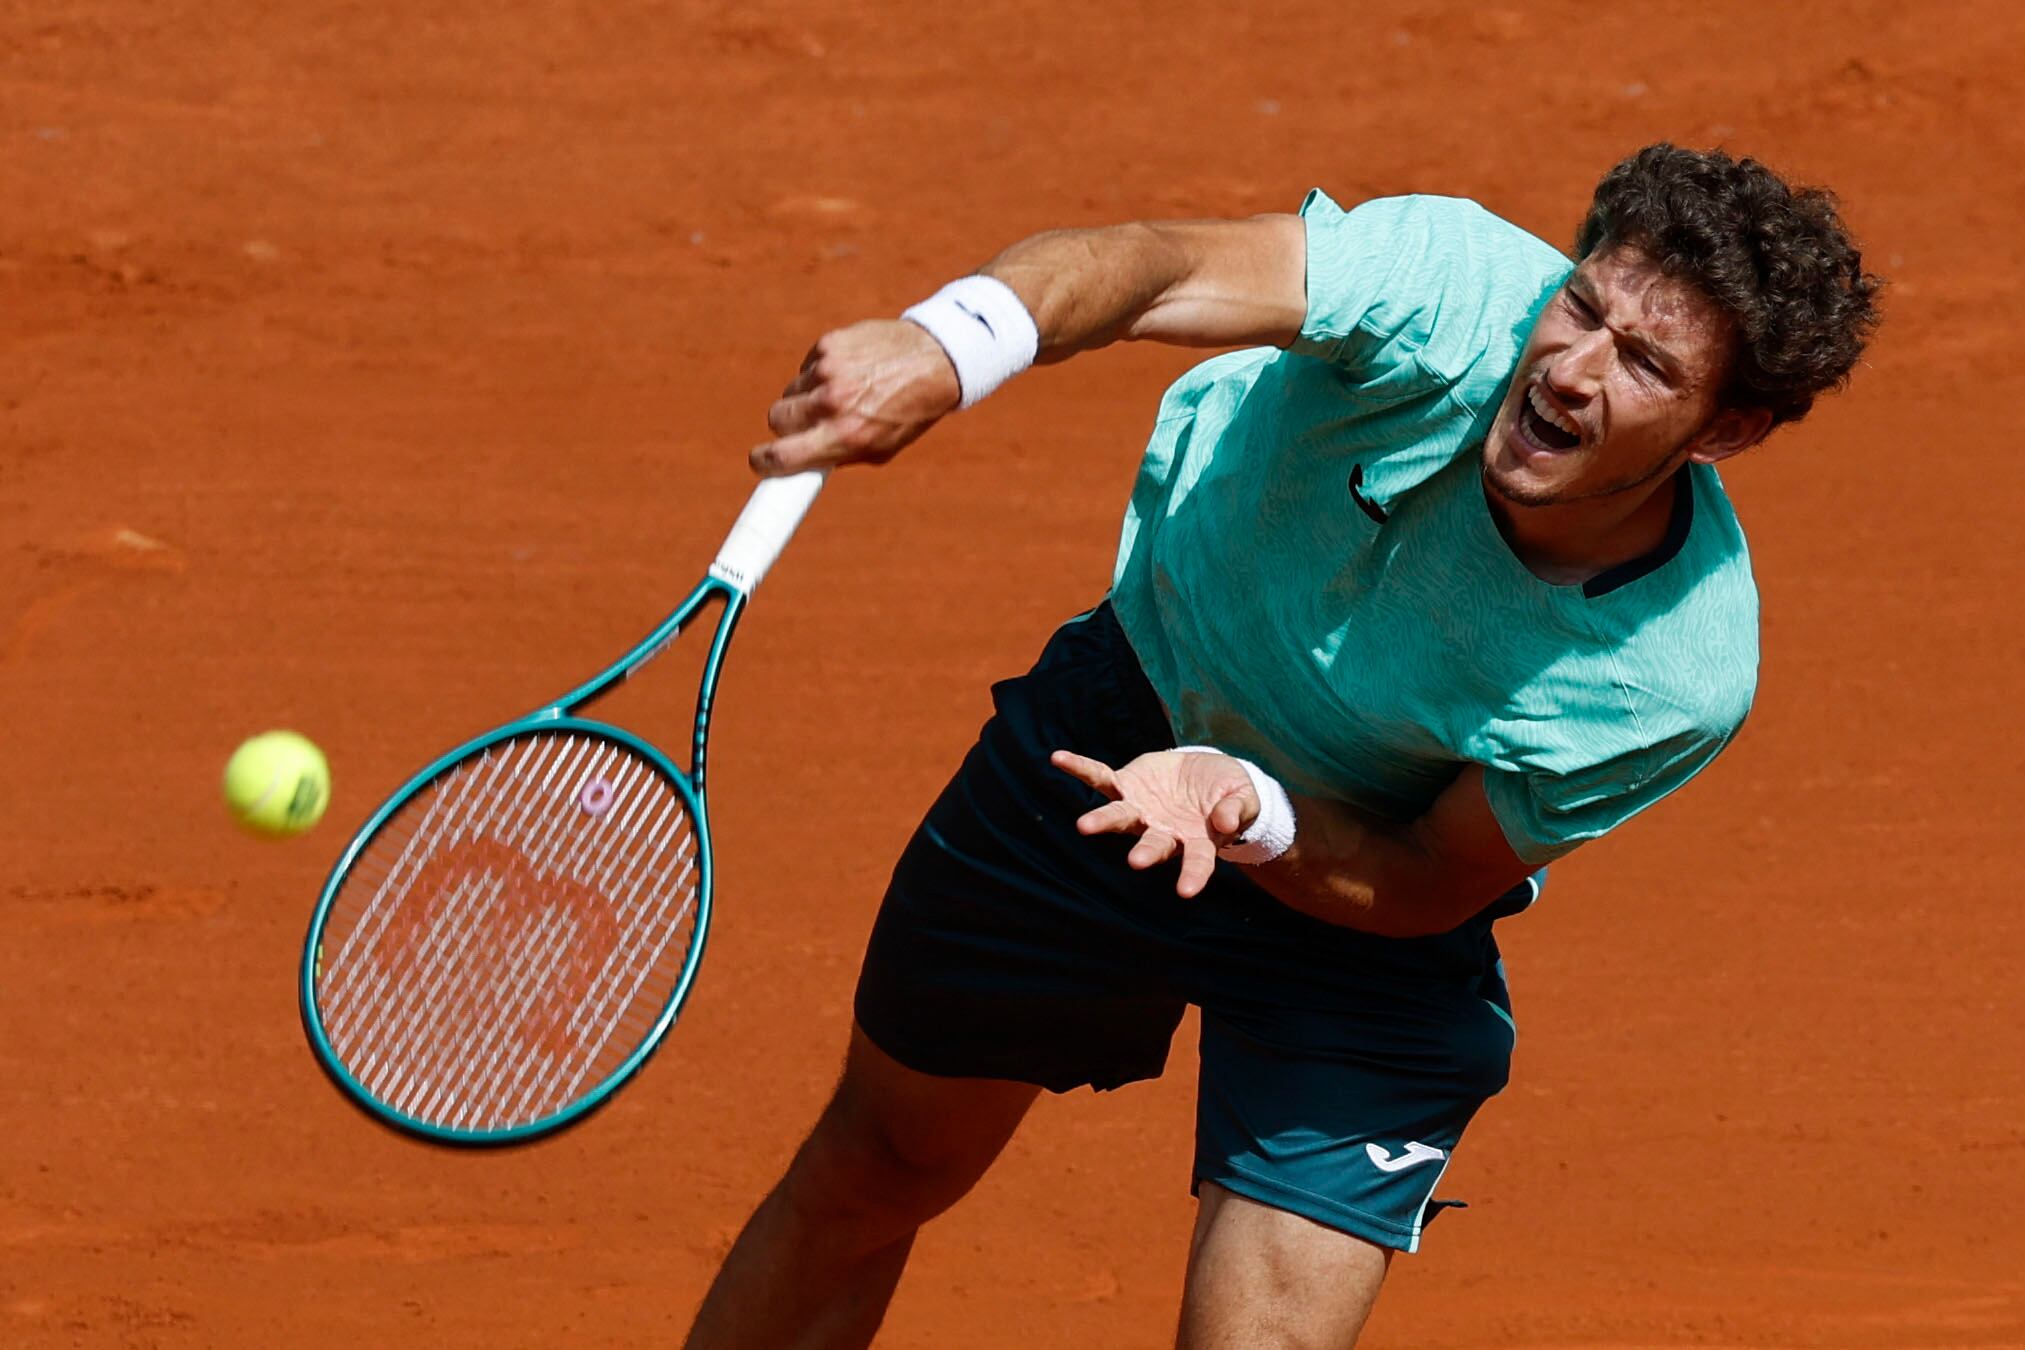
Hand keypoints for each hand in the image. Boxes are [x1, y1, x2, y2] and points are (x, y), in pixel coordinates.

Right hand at [750, 319, 961, 475]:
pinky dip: (819, 371)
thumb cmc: (909, 413)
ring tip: (842, 393)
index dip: (763, 463)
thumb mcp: (881, 448)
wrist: (937, 360)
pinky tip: (848, 371)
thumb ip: (840, 457)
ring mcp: (828, 370)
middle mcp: (833, 403)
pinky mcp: (828, 344)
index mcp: (846, 436)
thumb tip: (800, 465)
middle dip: (786, 425)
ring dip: (806, 396)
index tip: (760, 462)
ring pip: (790, 391)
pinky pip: (806, 366)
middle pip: (776, 418)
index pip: (783, 456)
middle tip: (807, 424)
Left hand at [1050, 748, 1258, 897]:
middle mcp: (1163, 832)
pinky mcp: (1126, 786)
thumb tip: (1226, 823)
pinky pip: (1100, 778)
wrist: (1207, 773)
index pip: (1197, 862)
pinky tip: (1058, 758)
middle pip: (1152, 845)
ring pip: (1120, 817)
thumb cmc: (1229, 794)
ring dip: (1103, 821)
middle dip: (1144, 852)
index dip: (1193, 876)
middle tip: (1135, 862)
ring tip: (1083, 826)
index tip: (1187, 892)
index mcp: (1197, 841)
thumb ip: (1235, 809)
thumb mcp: (1243, 798)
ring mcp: (1141, 811)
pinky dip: (1081, 769)